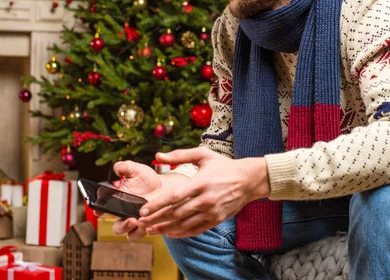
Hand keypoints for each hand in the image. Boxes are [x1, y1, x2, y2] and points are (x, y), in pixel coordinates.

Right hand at [95, 161, 160, 240]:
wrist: (162, 185)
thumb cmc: (145, 178)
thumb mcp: (136, 170)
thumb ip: (125, 167)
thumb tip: (118, 167)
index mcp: (115, 200)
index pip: (102, 207)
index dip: (98, 209)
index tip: (100, 210)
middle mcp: (122, 213)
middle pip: (116, 226)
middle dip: (121, 225)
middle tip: (131, 219)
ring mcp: (133, 221)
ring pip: (127, 232)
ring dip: (130, 229)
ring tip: (138, 221)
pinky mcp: (144, 226)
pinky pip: (138, 234)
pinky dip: (141, 232)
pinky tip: (147, 226)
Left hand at [137, 147, 269, 238]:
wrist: (249, 180)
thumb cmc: (224, 165)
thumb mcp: (203, 155)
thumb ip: (180, 155)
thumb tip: (158, 155)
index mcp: (201, 182)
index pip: (175, 196)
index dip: (158, 204)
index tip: (143, 210)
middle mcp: (206, 199)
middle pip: (176, 213)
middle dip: (156, 219)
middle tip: (140, 222)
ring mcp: (212, 211)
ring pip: (184, 224)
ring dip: (166, 228)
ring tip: (151, 230)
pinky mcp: (216, 219)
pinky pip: (196, 229)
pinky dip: (181, 233)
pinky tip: (170, 233)